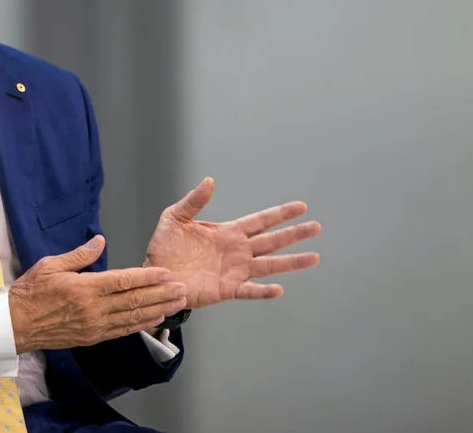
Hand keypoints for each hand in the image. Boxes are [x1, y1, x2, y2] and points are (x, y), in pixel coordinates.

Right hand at [9, 235, 187, 353]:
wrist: (15, 324)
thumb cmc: (30, 292)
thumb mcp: (50, 265)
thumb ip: (79, 255)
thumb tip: (100, 241)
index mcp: (85, 288)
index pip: (124, 281)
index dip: (148, 277)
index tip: (166, 273)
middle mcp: (94, 309)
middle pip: (134, 301)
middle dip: (161, 294)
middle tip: (182, 289)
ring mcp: (94, 326)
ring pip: (132, 318)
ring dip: (158, 311)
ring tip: (177, 305)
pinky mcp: (92, 337)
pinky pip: (122, 331)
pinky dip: (141, 325)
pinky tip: (155, 320)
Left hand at [144, 178, 320, 308]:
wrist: (155, 273)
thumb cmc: (164, 246)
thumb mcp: (175, 217)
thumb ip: (194, 201)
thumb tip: (209, 181)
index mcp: (228, 233)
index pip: (260, 221)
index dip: (280, 214)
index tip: (301, 207)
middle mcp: (237, 251)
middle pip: (272, 241)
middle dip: (294, 234)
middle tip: (316, 227)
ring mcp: (235, 271)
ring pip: (269, 265)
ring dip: (291, 261)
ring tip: (314, 257)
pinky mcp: (227, 289)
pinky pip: (249, 290)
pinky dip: (263, 291)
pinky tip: (278, 289)